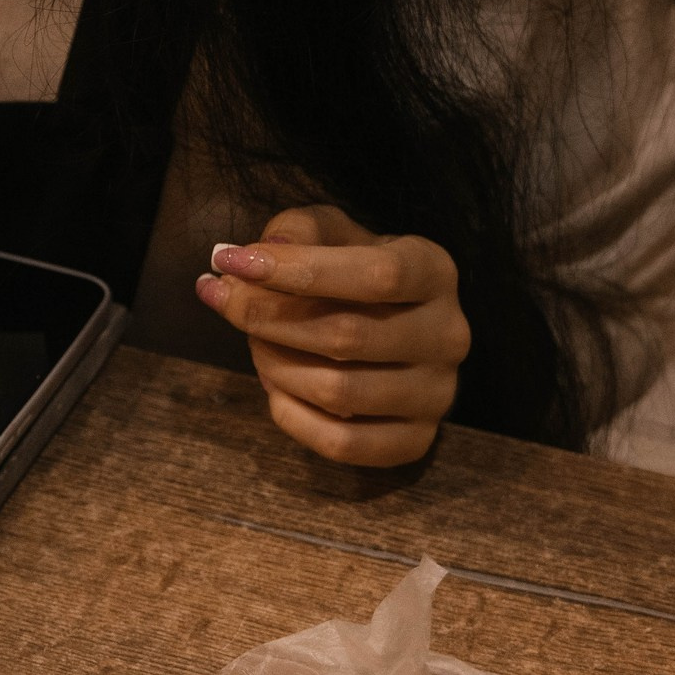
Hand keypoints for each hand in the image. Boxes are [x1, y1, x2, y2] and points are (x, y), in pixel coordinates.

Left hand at [196, 204, 468, 467]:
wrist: (387, 322)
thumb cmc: (349, 270)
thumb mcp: (328, 232)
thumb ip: (294, 231)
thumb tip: (251, 258)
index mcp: (433, 271)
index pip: (377, 275)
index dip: (299, 270)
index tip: (233, 262)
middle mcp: (448, 334)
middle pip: (347, 337)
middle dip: (267, 319)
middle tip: (226, 301)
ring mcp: (437, 393)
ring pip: (338, 392)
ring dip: (274, 366)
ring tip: (255, 343)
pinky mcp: (415, 439)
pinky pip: (341, 442)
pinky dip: (291, 416)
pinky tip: (275, 388)